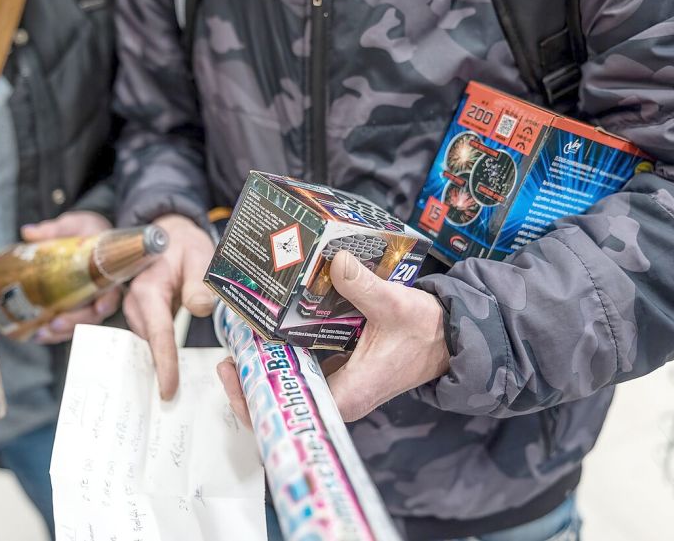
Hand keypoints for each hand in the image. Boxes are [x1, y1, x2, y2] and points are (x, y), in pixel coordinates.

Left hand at [20, 211, 120, 343]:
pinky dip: (54, 333)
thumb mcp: (74, 225)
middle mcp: (101, 291)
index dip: (107, 301)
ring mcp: (89, 302)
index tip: (100, 307)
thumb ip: (54, 230)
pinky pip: (69, 325)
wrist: (89, 236)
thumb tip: (28, 233)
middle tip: (56, 324)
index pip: (113, 290)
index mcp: (107, 271)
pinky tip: (37, 334)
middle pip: (94, 314)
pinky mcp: (76, 308)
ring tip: (42, 333)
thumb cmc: (87, 230)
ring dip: (62, 333)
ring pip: (80, 324)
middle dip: (76, 322)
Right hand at [124, 214, 214, 399]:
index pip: (158, 333)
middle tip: (175, 403)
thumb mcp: (198, 256)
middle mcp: (136, 304)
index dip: (164, 363)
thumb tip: (201, 308)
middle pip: (150, 345)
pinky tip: (173, 373)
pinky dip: (162, 354)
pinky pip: (152, 340)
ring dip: (162, 364)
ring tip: (175, 393)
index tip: (169, 390)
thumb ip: (199, 282)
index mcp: (148, 290)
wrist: (167, 235)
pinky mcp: (143, 318)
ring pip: (150, 345)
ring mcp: (136, 312)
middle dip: (162, 371)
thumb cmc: (182, 245)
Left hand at [217, 250, 449, 424]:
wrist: (447, 336)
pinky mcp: (337, 370)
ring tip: (238, 343)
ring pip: (289, 386)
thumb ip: (365, 286)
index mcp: (350, 394)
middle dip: (250, 383)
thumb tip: (337, 262)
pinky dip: (282, 355)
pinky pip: (301, 369)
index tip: (234, 376)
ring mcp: (337, 384)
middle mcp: (339, 396)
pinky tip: (266, 334)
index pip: (293, 411)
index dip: (257, 400)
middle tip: (227, 356)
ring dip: (263, 368)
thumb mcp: (397, 304)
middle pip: (283, 402)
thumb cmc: (425, 331)